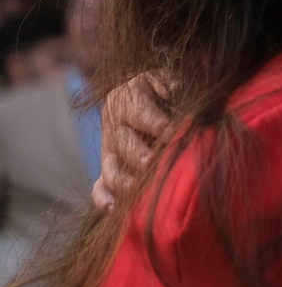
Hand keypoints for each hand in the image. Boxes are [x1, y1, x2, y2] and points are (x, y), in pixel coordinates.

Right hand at [92, 71, 174, 212]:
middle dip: (140, 156)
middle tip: (153, 164)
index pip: (143, 115)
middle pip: (125, 146)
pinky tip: (112, 209)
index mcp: (128, 104)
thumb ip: (166, 82)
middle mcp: (116, 128)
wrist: (131, 93)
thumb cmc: (154, 87)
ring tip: (138, 190)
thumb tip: (172, 89)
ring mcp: (110, 150)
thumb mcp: (160, 77)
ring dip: (124, 181)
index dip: (160, 125)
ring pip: (111, 169)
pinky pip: (100, 185)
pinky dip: (103, 197)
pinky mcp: (109, 166)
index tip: (176, 133)